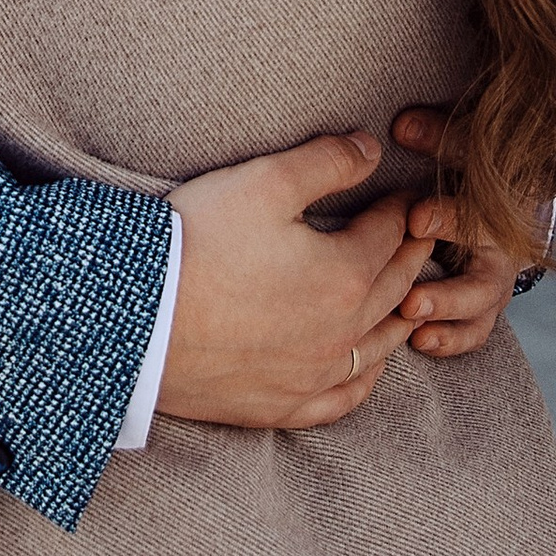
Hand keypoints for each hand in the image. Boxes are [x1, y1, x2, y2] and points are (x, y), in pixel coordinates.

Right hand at [158, 132, 432, 431]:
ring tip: (406, 293)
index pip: (390, 234)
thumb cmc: (196, 242)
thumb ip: (326, 162)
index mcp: (345, 274)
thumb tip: (372, 150)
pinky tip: (367, 365)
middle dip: (411, 255)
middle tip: (421, 235)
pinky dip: (366, 377)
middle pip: (394, 288)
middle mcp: (342, 332)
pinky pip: (344, 397)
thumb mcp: (263, 182)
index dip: (400, 209)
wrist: (134, 316)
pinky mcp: (283, 406)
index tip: (405, 196)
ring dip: (400, 314)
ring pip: (380, 346)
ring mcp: (314, 375)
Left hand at [390, 106, 538, 358]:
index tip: (415, 221)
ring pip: (478, 313)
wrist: (503, 199)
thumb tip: (401, 126)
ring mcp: (492, 286)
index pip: (478, 217)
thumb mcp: (461, 147)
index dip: (447, 219)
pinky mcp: (480, 310)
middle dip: (448, 293)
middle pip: (483, 281)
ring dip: (445, 320)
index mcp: (498, 211)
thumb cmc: (472, 168)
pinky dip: (450, 341)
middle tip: (411, 300)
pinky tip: (420, 342)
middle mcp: (500, 254)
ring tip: (412, 326)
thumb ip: (437, 137)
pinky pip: (472, 333)